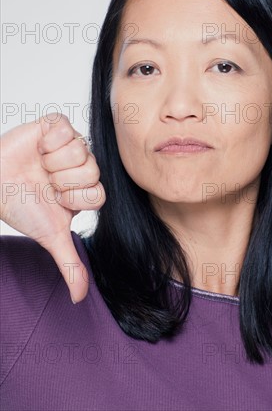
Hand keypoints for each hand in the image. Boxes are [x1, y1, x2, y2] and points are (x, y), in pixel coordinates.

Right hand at [0, 113, 105, 302]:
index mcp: (86, 190)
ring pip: (79, 149)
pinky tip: (38, 148)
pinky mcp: (56, 126)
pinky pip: (65, 127)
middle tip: (45, 182)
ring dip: (52, 162)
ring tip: (39, 165)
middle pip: (91, 171)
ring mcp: (71, 144)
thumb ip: (69, 263)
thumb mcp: (49, 236)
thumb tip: (78, 298)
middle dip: (61, 181)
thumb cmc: (21, 207)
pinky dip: (48, 140)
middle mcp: (83, 166)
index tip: (55, 200)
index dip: (73, 199)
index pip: (98, 194)